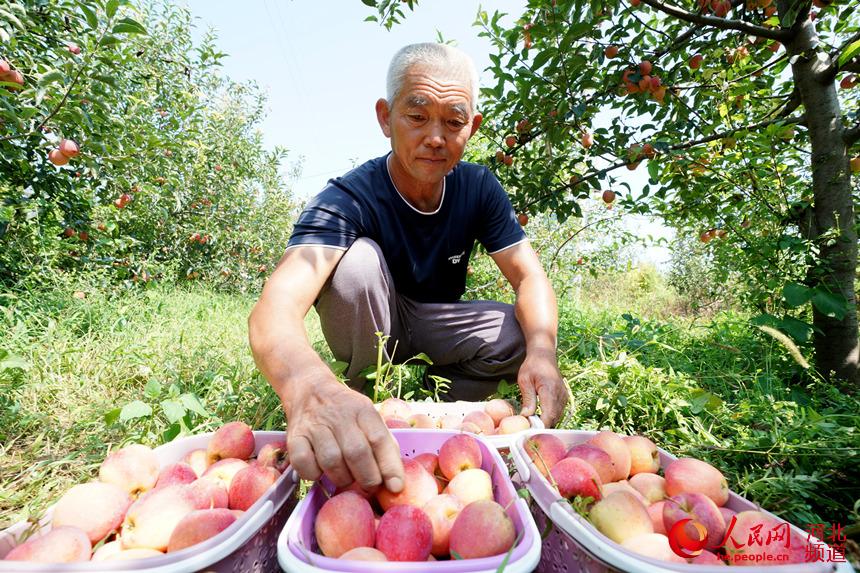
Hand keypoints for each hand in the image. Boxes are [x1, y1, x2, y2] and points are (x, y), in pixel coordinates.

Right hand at [283, 372, 403, 492]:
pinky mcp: (294, 437)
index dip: (389, 466)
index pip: (379, 439)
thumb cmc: (345, 412)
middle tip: (369, 486)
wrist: (310, 390)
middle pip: (356, 453)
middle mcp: (339, 416)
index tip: (395, 487)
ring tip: (346, 478)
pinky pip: (304, 464)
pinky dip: (314, 474)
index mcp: (362, 410)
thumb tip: (395, 479)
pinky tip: (320, 471)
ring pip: (332, 461)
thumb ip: (383, 443)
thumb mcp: (368, 417)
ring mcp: (315, 426)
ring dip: (342, 478)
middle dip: (367, 478)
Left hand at [517, 347, 567, 426]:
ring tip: (532, 423)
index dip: (540, 426)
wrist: (544, 355)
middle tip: (528, 429)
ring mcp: (564, 396)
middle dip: (541, 426)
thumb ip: (527, 399)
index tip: (529, 431)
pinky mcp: (564, 397)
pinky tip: (539, 416)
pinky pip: (558, 412)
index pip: (548, 415)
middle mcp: (560, 394)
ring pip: (557, 417)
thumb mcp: (524, 381)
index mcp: (550, 390)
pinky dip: (550, 416)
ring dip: (546, 422)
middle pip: (553, 419)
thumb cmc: (532, 366)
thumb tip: (526, 417)